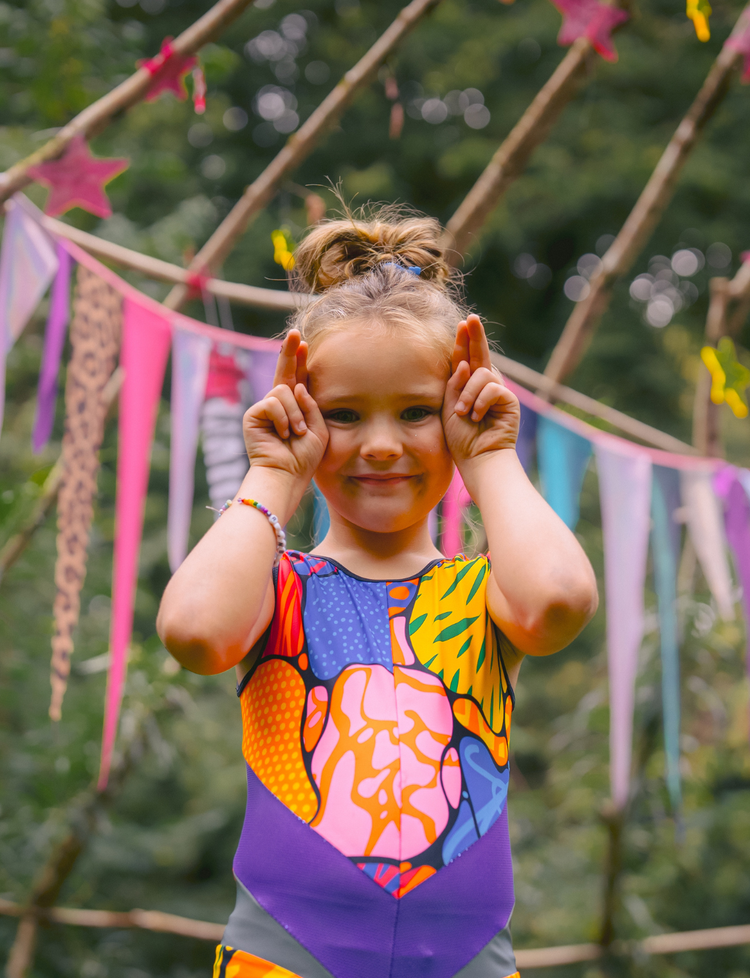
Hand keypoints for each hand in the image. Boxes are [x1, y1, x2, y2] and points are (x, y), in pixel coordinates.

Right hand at [243, 330, 327, 481]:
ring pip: (283, 391)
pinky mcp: (253, 414)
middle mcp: (279, 405)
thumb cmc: (304, 457)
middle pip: (284, 372)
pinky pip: (273, 402)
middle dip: (289, 352)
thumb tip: (297, 386)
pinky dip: (283, 418)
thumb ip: (311, 405)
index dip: (300, 360)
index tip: (302, 342)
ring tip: (296, 433)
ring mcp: (265, 408)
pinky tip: (282, 434)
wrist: (287, 475)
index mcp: (296, 407)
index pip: (299, 378)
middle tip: (295, 333)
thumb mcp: (318, 428)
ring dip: (295, 413)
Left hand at [442, 315, 519, 467]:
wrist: (478, 459)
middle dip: (475, 336)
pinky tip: (477, 417)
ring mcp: (498, 391)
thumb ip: (454, 385)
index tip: (463, 323)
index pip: (465, 359)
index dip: (464, 341)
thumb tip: (463, 364)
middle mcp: (485, 385)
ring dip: (468, 393)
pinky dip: (480, 402)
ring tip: (464, 414)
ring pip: (482, 374)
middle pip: (480, 354)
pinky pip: (492, 388)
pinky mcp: (509, 401)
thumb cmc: (461, 438)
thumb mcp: (449, 408)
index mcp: (469, 386)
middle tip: (472, 318)